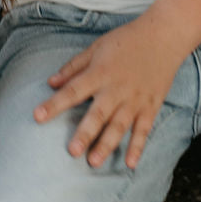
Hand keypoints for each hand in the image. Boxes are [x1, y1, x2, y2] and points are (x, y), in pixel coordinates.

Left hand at [34, 15, 186, 170]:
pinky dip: (137, 147)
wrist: (163, 37)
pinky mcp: (151, 107)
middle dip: (85, 133)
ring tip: (94, 162)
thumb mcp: (96, 47)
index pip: (73, 91)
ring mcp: (135, 100)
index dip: (54, 104)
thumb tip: (50, 82)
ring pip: (119, 126)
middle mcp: (116, 89)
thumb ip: (73, 67)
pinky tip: (130, 164)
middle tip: (72, 151)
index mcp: (100, 73)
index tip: (37, 116)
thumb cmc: (126, 41)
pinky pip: (143, 130)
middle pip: (98, 114)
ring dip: (107, 145)